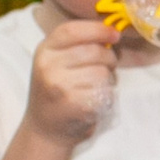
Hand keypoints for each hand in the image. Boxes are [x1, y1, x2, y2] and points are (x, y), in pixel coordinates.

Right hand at [25, 17, 120, 143]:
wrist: (45, 130)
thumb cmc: (56, 92)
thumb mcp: (55, 62)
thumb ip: (77, 45)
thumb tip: (112, 32)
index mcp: (44, 51)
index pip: (72, 30)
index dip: (97, 29)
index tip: (114, 34)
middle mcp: (49, 67)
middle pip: (94, 51)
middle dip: (109, 58)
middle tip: (108, 66)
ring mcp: (61, 87)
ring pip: (102, 72)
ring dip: (109, 80)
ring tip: (97, 87)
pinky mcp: (75, 105)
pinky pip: (105, 92)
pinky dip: (108, 96)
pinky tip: (95, 101)